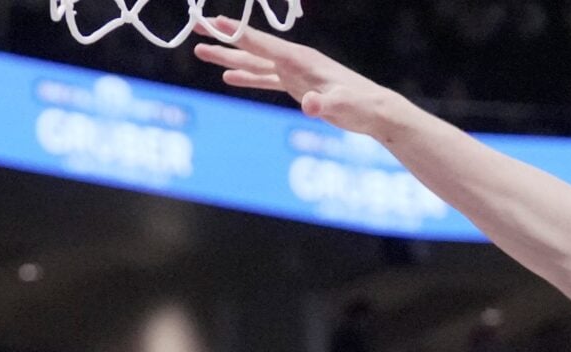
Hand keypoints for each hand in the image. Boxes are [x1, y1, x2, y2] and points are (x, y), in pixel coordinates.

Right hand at [193, 23, 404, 135]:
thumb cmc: (360, 106)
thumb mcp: (343, 106)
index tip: (212, 21)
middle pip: (251, 47)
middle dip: (223, 38)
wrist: (374, 110)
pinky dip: (247, 77)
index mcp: (300, 59)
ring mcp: (293, 73)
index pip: (262, 44)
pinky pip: (265, 79)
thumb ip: (324, 105)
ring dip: (227, 57)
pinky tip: (229, 76)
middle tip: (196, 29)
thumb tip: (309, 105)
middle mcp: (293, 61)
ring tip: (201, 52)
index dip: (236, 33)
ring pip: (253, 62)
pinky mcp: (296, 86)